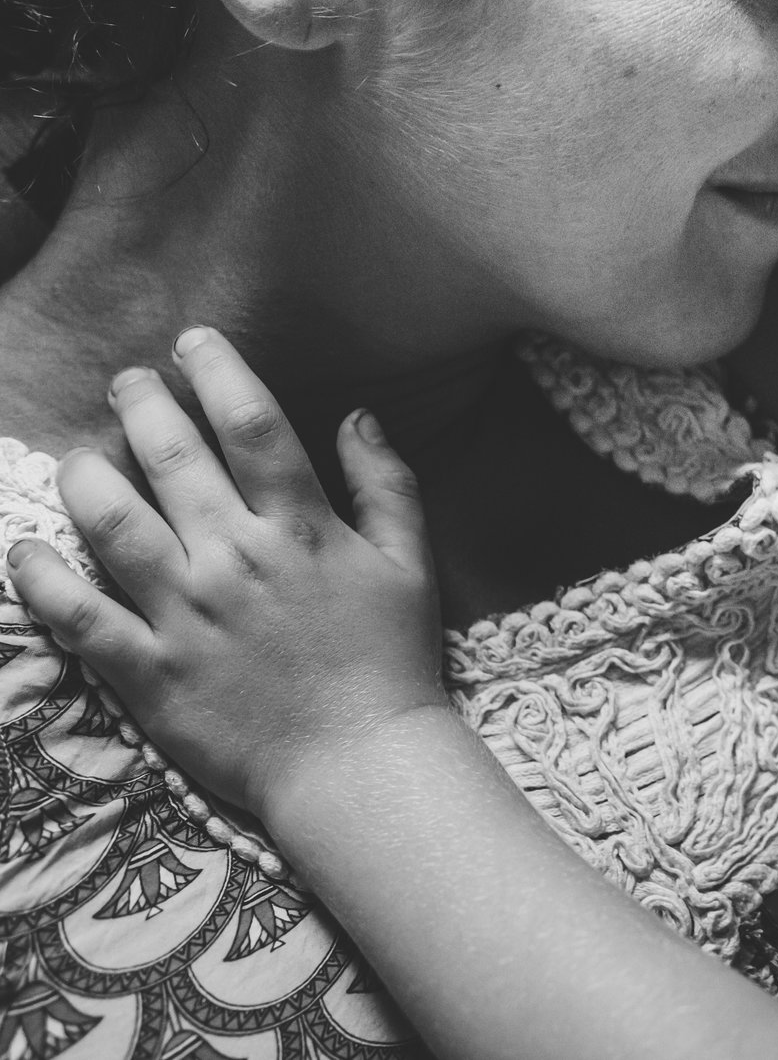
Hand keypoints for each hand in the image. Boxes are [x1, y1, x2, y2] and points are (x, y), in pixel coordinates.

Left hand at [5, 328, 442, 823]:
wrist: (361, 765)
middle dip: (141, 405)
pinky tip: (25, 548)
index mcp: (301, 529)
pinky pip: (78, 616)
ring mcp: (185, 616)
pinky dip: (42, 578)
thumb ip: (386, 483)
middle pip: (172, 459)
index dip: (218, 371)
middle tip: (125, 382)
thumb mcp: (410, 563)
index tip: (194, 342)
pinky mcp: (147, 672)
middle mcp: (234, 560)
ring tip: (80, 456)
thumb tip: (356, 413)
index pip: (252, 425)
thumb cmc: (392, 661)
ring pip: (113, 523)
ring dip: (86, 476)